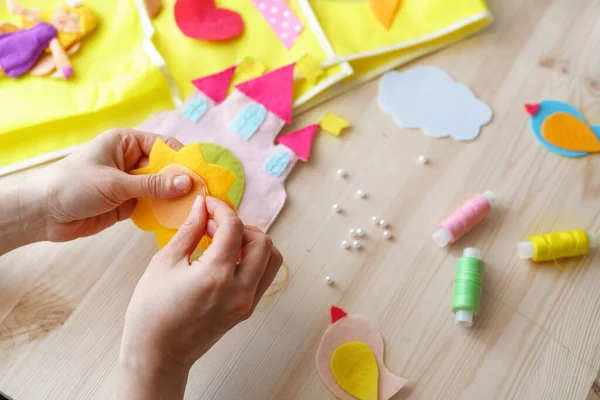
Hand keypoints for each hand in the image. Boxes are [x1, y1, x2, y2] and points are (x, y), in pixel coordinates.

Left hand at [41, 129, 192, 241]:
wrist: (42, 213)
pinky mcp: (127, 203)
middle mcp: (130, 160)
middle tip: (203, 196)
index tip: (200, 175)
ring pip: (161, 188)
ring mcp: (130, 183)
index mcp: (126, 142)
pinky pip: (152, 204)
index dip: (181, 160)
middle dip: (182, 182)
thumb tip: (188, 182)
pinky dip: (163, 211)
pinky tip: (177, 218)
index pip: (163, 146)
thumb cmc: (73, 186)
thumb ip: (152, 185)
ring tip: (195, 209)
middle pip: (165, 168)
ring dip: (174, 198)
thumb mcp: (115, 183)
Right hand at [118, 196, 282, 399]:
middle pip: (263, 241)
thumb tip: (201, 206)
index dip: (221, 209)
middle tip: (215, 225)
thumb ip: (188, 231)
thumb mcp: (164, 263)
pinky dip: (252, 260)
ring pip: (271, 259)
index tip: (208, 204)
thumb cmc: (152, 313)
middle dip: (242, 226)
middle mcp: (239, 290)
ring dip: (252, 243)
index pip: (234, 228)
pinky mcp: (246, 310)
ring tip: (224, 242)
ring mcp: (246, 302)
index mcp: (216, 275)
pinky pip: (262, 276)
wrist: (158, 355)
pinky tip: (226, 258)